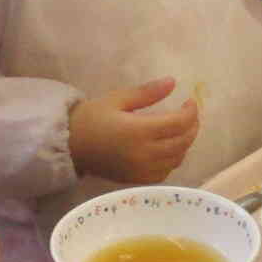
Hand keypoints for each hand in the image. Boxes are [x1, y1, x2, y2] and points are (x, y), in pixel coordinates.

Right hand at [70, 78, 200, 183]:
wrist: (69, 145)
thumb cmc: (91, 118)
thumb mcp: (117, 99)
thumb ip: (147, 93)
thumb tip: (172, 82)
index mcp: (139, 131)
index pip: (179, 123)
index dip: (191, 112)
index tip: (190, 101)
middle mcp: (144, 153)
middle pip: (182, 142)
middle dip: (192, 127)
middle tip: (190, 114)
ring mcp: (141, 170)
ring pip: (177, 159)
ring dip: (185, 144)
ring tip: (182, 129)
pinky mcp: (136, 179)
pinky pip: (164, 172)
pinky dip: (173, 160)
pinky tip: (170, 148)